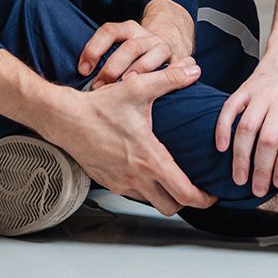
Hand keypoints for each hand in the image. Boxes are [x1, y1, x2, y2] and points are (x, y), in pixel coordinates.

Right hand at [49, 61, 217, 215]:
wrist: (65, 119)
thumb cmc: (99, 106)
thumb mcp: (137, 88)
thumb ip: (169, 80)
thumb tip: (193, 70)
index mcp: (149, 159)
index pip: (184, 193)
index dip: (203, 199)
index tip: (212, 195)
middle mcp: (136, 177)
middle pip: (170, 206)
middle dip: (186, 202)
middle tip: (196, 190)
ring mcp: (120, 182)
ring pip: (151, 203)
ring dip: (164, 196)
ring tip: (173, 181)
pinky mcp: (108, 182)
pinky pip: (133, 194)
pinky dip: (145, 190)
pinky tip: (147, 172)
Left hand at [77, 0, 193, 86]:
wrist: (171, 39)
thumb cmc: (135, 54)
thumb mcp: (119, 47)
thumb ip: (102, 58)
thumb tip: (78, 82)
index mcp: (127, 29)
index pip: (109, 31)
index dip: (94, 49)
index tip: (83, 70)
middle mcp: (144, 35)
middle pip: (129, 47)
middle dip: (113, 68)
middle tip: (100, 87)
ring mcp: (160, 47)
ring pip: (148, 57)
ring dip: (136, 73)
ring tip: (125, 87)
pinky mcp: (176, 59)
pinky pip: (169, 69)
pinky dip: (160, 78)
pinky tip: (152, 90)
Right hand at [213, 52, 277, 197]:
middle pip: (268, 139)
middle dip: (261, 169)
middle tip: (256, 189)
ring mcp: (261, 94)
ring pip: (247, 128)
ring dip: (240, 156)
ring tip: (239, 177)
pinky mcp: (245, 89)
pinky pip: (229, 109)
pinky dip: (223, 129)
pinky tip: (221, 147)